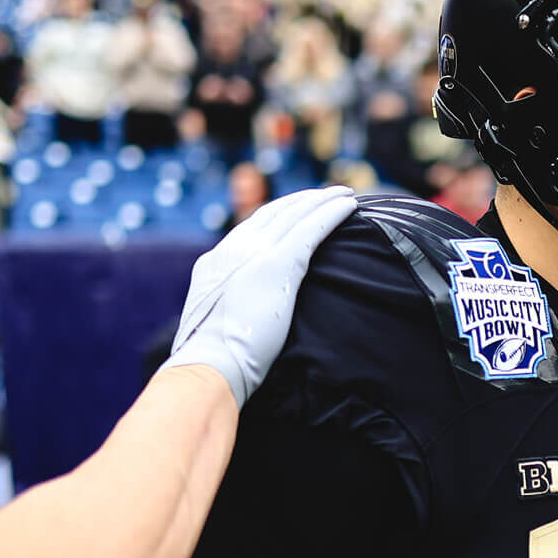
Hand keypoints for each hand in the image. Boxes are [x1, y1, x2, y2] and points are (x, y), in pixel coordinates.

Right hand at [163, 185, 356, 404]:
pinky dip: (332, 214)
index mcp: (216, 261)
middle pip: (275, 213)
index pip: (253, 226)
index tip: (299, 208)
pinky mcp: (278, 264)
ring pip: (296, 214)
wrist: (209, 364)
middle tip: (329, 193)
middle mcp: (234, 248)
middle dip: (304, 200)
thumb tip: (245, 317)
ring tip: (345, 194)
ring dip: (323, 201)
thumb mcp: (217, 322)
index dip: (280, 214)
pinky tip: (349, 207)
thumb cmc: (214, 360)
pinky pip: (312, 229)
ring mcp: (255, 253)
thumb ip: (233, 307)